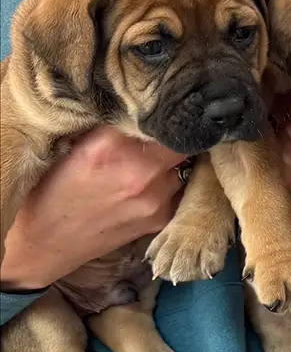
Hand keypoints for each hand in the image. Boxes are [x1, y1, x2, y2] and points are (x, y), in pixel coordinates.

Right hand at [1, 126, 187, 291]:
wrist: (47, 241)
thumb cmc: (53, 189)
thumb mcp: (77, 146)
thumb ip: (114, 128)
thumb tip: (142, 110)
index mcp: (110, 146)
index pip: (156, 117)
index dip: (160, 114)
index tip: (158, 113)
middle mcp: (139, 172)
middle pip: (179, 140)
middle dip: (172, 136)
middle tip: (161, 136)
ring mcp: (154, 198)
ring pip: (183, 166)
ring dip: (172, 162)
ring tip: (153, 163)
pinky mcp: (161, 218)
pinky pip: (179, 190)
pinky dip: (170, 184)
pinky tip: (152, 185)